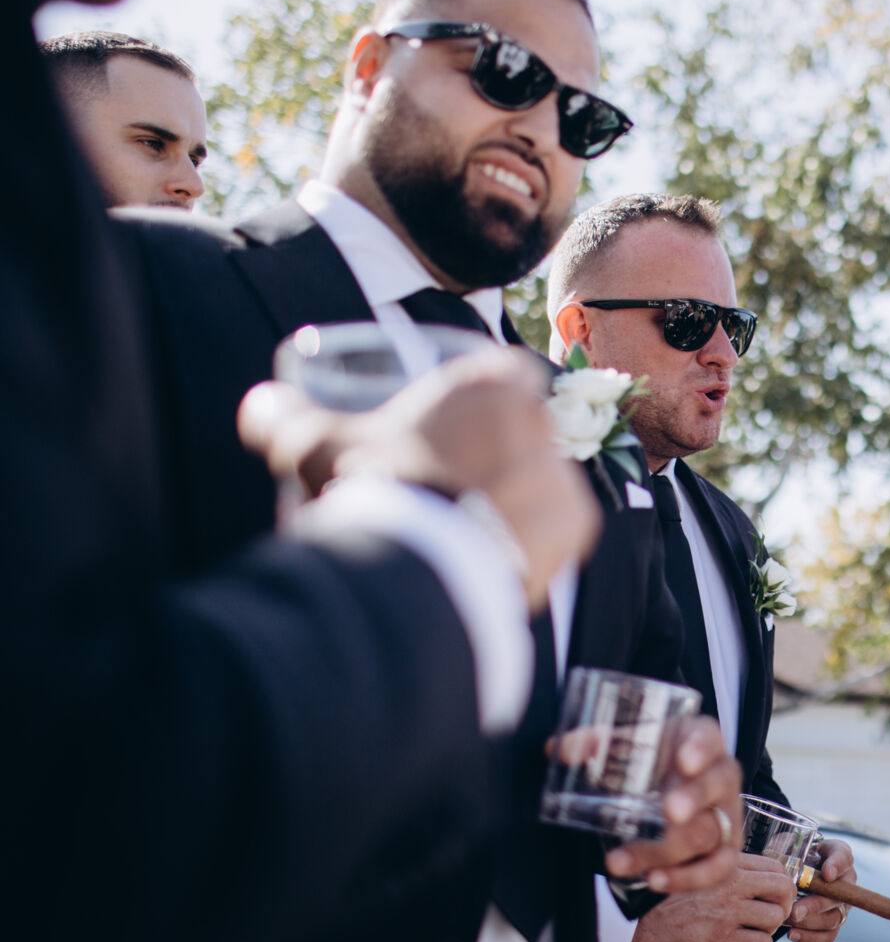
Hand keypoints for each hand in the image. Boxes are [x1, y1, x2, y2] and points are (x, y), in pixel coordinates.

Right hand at [239, 351, 598, 601]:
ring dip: (509, 494)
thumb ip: (280, 414)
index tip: (444, 430)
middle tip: (446, 484)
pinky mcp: (578, 527)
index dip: (472, 400)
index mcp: (493, 383)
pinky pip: (555, 526)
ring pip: (539, 477)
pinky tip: (490, 552)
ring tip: (464, 525)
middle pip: (520, 429)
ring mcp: (564, 473)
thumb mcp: (311, 443)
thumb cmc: (369, 488)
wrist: (416, 568)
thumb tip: (260, 404)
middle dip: (489, 452)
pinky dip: (527, 537)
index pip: (499, 373)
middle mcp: (541, 420)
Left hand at [602, 716, 742, 893]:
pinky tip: (655, 881)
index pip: (708, 737)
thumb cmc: (656, 758)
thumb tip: (558, 751)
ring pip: (706, 833)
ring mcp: (727, 815)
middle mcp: (722, 775)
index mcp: (702, 739)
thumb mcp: (630, 742)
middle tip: (668, 812)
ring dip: (664, 850)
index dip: (700, 748)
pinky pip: (717, 869)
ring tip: (619, 860)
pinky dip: (687, 879)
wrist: (677, 786)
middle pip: (716, 785)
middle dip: (692, 799)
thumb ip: (595, 742)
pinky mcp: (724, 851)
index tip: (683, 760)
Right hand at [625, 852, 795, 941]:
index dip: (781, 885)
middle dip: (783, 905)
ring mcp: (726, 910)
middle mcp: (729, 883)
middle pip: (784, 888)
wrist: (636, 929)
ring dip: (768, 931)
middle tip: (769, 918)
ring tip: (752, 935)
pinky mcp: (721, 939)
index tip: (772, 899)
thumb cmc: (666, 904)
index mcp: (725, 864)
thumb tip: (759, 880)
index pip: (776, 867)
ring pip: (775, 917)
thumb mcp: (697, 873)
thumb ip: (726, 873)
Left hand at [786, 838, 854, 941]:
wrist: (792, 874)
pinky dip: (810, 938)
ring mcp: (842, 903)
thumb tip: (773, 858)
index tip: (827, 873)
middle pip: (838, 895)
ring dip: (808, 923)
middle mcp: (845, 880)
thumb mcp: (788, 845)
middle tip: (795, 912)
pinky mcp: (834, 923)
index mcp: (836, 854)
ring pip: (833, 918)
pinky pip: (829, 935)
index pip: (844, 857)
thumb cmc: (793, 856)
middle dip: (816, 905)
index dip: (838, 866)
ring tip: (786, 921)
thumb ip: (785, 848)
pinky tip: (792, 934)